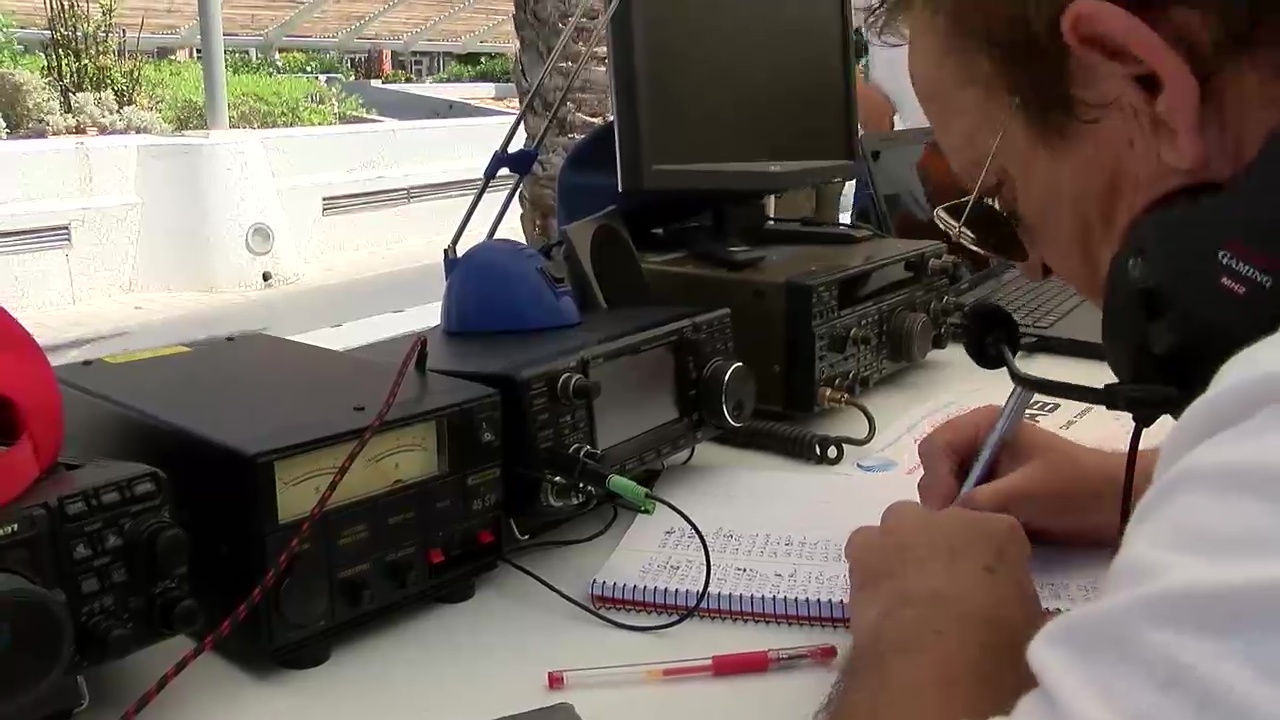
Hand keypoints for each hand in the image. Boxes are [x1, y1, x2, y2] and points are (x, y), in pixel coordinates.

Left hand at [841, 502, 1041, 716]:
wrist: (933, 662)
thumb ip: (1016, 604)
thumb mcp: (1028, 629)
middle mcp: (950, 518)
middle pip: (944, 523)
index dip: (990, 563)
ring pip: (900, 526)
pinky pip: (865, 545)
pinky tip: (877, 597)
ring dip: (902, 550)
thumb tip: (1007, 613)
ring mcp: (904, 527)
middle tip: (943, 591)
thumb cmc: (993, 650)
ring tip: (905, 594)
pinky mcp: (865, 546)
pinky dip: (870, 565)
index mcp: (1001, 532)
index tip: (987, 590)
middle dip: (943, 548)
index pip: (997, 534)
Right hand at [917, 405, 1150, 545]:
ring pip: (947, 490)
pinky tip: (975, 537)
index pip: (935, 447)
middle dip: (941, 497)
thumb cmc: (1075, 489)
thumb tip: (939, 522)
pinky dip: (966, 520)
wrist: (1118, 505)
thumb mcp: (1023, 493)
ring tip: (965, 535)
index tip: (946, 512)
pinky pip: (964, 505)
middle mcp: (979, 441)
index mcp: (984, 425)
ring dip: (953, 511)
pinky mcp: (994, 492)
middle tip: (952, 528)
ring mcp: (986, 468)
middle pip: (935, 468)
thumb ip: (977, 503)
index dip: (935, 479)